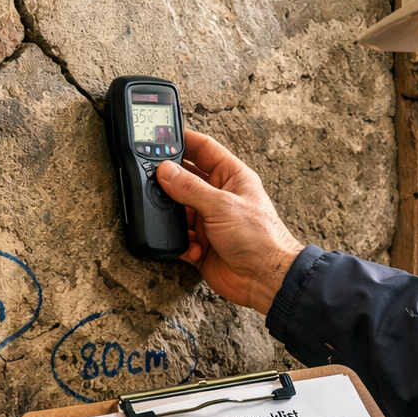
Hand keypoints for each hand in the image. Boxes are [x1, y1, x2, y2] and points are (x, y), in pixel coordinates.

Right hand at [155, 132, 305, 314]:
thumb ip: (190, 188)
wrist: (266, 280)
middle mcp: (218, 196)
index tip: (160, 136)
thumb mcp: (222, 205)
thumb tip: (166, 171)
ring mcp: (209, 221)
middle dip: (169, 180)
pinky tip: (194, 247)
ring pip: (178, 210)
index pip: (203, 149)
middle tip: (151, 177)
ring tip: (171, 218)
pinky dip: (180, 242)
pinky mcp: (201, 245)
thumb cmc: (260, 238)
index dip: (183, 140)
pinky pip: (179, 238)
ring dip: (174, 217)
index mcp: (231, 177)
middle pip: (185, 179)